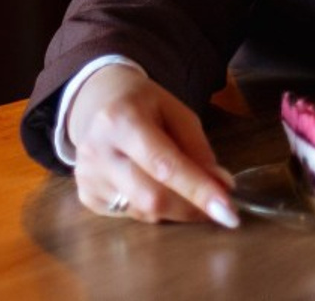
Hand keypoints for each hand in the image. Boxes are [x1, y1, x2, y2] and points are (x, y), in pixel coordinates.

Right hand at [69, 64, 239, 226]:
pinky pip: (130, 215)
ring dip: (175, 209)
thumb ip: (198, 147)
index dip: (198, 190)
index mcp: (122, 119)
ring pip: (143, 212)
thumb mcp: (176, 111)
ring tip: (186, 191)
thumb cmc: (143, 104)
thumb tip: (221, 186)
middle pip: (152, 197)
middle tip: (219, 208)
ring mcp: (87, 176)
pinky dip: (152, 208)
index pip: (164, 164)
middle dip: (191, 207)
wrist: (99, 99)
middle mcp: (98, 150)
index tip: (228, 212)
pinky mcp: (85, 194)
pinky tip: (154, 186)